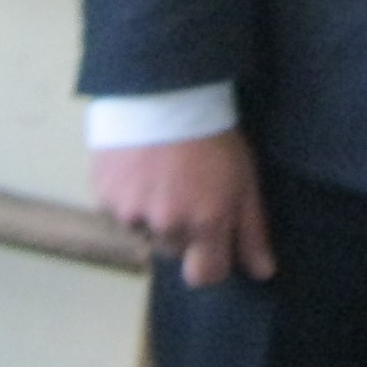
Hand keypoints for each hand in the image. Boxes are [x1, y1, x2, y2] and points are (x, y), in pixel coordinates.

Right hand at [92, 129, 276, 287]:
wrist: (164, 91)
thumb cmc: (213, 134)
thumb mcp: (245, 180)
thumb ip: (252, 231)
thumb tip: (263, 272)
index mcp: (205, 223)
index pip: (205, 275)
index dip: (211, 262)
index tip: (214, 242)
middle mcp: (166, 226)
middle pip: (175, 249)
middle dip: (183, 229)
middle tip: (189, 189)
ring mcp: (131, 213)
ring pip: (145, 232)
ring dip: (153, 214)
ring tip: (163, 174)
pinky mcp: (104, 197)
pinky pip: (118, 213)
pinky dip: (129, 197)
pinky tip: (140, 168)